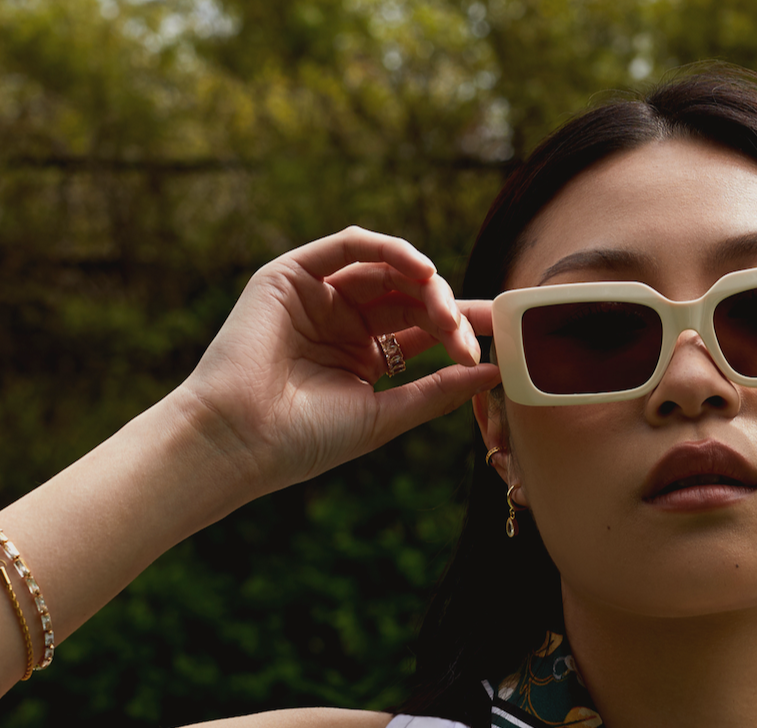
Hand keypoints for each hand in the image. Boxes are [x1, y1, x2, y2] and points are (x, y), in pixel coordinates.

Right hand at [175, 226, 499, 492]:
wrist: (242, 440)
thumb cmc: (307, 439)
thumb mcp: (387, 413)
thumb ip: (437, 390)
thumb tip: (493, 371)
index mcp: (364, 356)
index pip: (423, 328)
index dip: (462, 327)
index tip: (501, 335)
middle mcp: (342, 322)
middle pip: (411, 298)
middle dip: (449, 311)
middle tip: (470, 338)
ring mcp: (318, 296)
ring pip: (387, 271)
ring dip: (426, 285)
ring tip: (447, 312)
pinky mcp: (291, 275)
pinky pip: (348, 246)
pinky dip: (389, 250)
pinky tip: (421, 270)